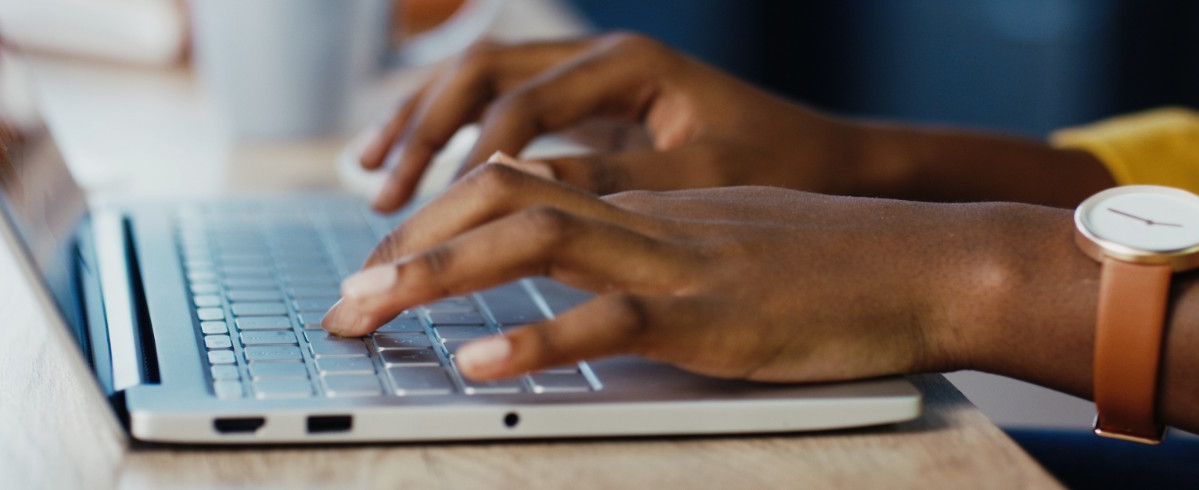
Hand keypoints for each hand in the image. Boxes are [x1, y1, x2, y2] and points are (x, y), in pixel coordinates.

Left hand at [322, 163, 1016, 381]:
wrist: (926, 262)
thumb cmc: (837, 263)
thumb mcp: (730, 244)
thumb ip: (660, 253)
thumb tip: (595, 284)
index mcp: (646, 203)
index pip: (516, 187)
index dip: (437, 221)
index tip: (383, 266)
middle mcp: (647, 218)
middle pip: (500, 198)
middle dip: (409, 243)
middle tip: (344, 297)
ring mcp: (675, 261)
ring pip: (533, 241)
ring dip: (438, 276)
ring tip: (368, 312)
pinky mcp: (710, 315)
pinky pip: (609, 319)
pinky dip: (538, 342)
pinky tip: (481, 368)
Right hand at [360, 33, 861, 211]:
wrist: (827, 158)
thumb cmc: (779, 164)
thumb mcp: (700, 180)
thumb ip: (613, 182)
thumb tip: (518, 193)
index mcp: (628, 64)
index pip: (520, 103)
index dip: (466, 158)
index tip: (429, 214)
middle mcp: (600, 57)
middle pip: (480, 74)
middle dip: (421, 131)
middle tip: (380, 194)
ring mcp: (590, 80)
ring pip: (480, 84)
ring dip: (421, 126)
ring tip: (372, 179)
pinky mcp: (587, 112)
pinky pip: (501, 114)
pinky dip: (454, 141)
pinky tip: (423, 177)